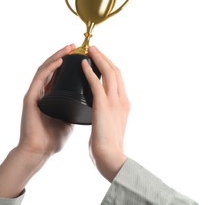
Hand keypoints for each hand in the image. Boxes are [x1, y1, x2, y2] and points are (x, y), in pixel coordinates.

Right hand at [0, 44, 74, 197]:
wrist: (39, 152)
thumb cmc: (52, 138)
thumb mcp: (68, 119)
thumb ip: (73, 109)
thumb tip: (88, 101)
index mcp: (51, 97)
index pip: (59, 75)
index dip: (69, 64)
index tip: (82, 56)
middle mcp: (42, 92)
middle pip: (52, 68)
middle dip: (63, 55)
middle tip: (75, 47)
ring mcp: (35, 93)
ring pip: (46, 69)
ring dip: (58, 56)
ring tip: (69, 48)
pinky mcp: (30, 98)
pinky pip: (40, 78)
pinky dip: (50, 68)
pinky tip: (60, 60)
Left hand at [82, 46, 129, 181]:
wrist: (111, 157)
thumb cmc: (109, 145)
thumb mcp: (113, 124)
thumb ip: (109, 113)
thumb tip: (100, 109)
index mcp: (124, 103)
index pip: (118, 79)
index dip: (109, 66)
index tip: (100, 59)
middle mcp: (122, 99)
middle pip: (115, 71)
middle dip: (105, 57)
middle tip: (94, 49)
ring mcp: (114, 101)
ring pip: (108, 72)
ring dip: (99, 58)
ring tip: (90, 50)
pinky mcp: (103, 105)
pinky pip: (96, 83)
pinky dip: (90, 72)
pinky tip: (83, 64)